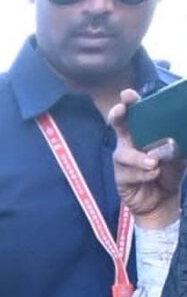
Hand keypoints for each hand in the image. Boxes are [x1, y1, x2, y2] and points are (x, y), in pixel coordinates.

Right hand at [109, 91, 183, 225]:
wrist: (163, 200)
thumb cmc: (169, 172)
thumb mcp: (179, 155)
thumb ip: (178, 145)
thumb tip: (174, 140)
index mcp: (143, 133)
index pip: (135, 114)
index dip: (129, 103)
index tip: (127, 95)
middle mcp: (129, 143)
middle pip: (118, 125)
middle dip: (118, 116)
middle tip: (121, 110)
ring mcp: (122, 161)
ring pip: (124, 153)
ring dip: (139, 158)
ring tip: (154, 163)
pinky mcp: (120, 177)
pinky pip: (128, 173)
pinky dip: (144, 174)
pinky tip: (154, 175)